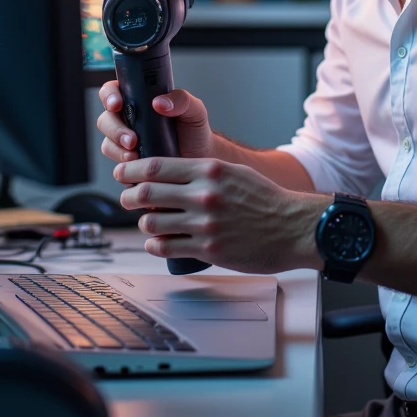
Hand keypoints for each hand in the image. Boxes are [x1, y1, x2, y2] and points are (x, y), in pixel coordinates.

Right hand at [97, 80, 214, 164]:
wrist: (200, 160)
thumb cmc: (195, 131)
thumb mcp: (194, 110)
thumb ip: (181, 100)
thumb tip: (159, 102)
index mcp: (137, 100)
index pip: (112, 92)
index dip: (109, 96)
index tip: (117, 104)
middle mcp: (127, 120)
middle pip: (105, 120)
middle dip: (114, 130)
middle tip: (131, 140)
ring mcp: (125, 143)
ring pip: (107, 144)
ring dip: (118, 151)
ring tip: (136, 157)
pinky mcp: (128, 164)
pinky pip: (117, 166)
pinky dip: (125, 169)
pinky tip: (139, 171)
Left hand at [115, 154, 322, 273]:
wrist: (294, 228)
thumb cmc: (266, 200)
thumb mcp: (234, 173)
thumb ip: (202, 172)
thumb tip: (168, 174)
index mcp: (210, 171)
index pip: (156, 166)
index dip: (131, 169)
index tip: (122, 172)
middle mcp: (204, 195)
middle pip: (146, 194)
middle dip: (129, 197)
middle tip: (127, 199)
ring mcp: (205, 224)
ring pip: (152, 223)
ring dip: (143, 224)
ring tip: (148, 223)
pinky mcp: (208, 250)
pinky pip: (166, 247)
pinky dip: (155, 245)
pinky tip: (158, 243)